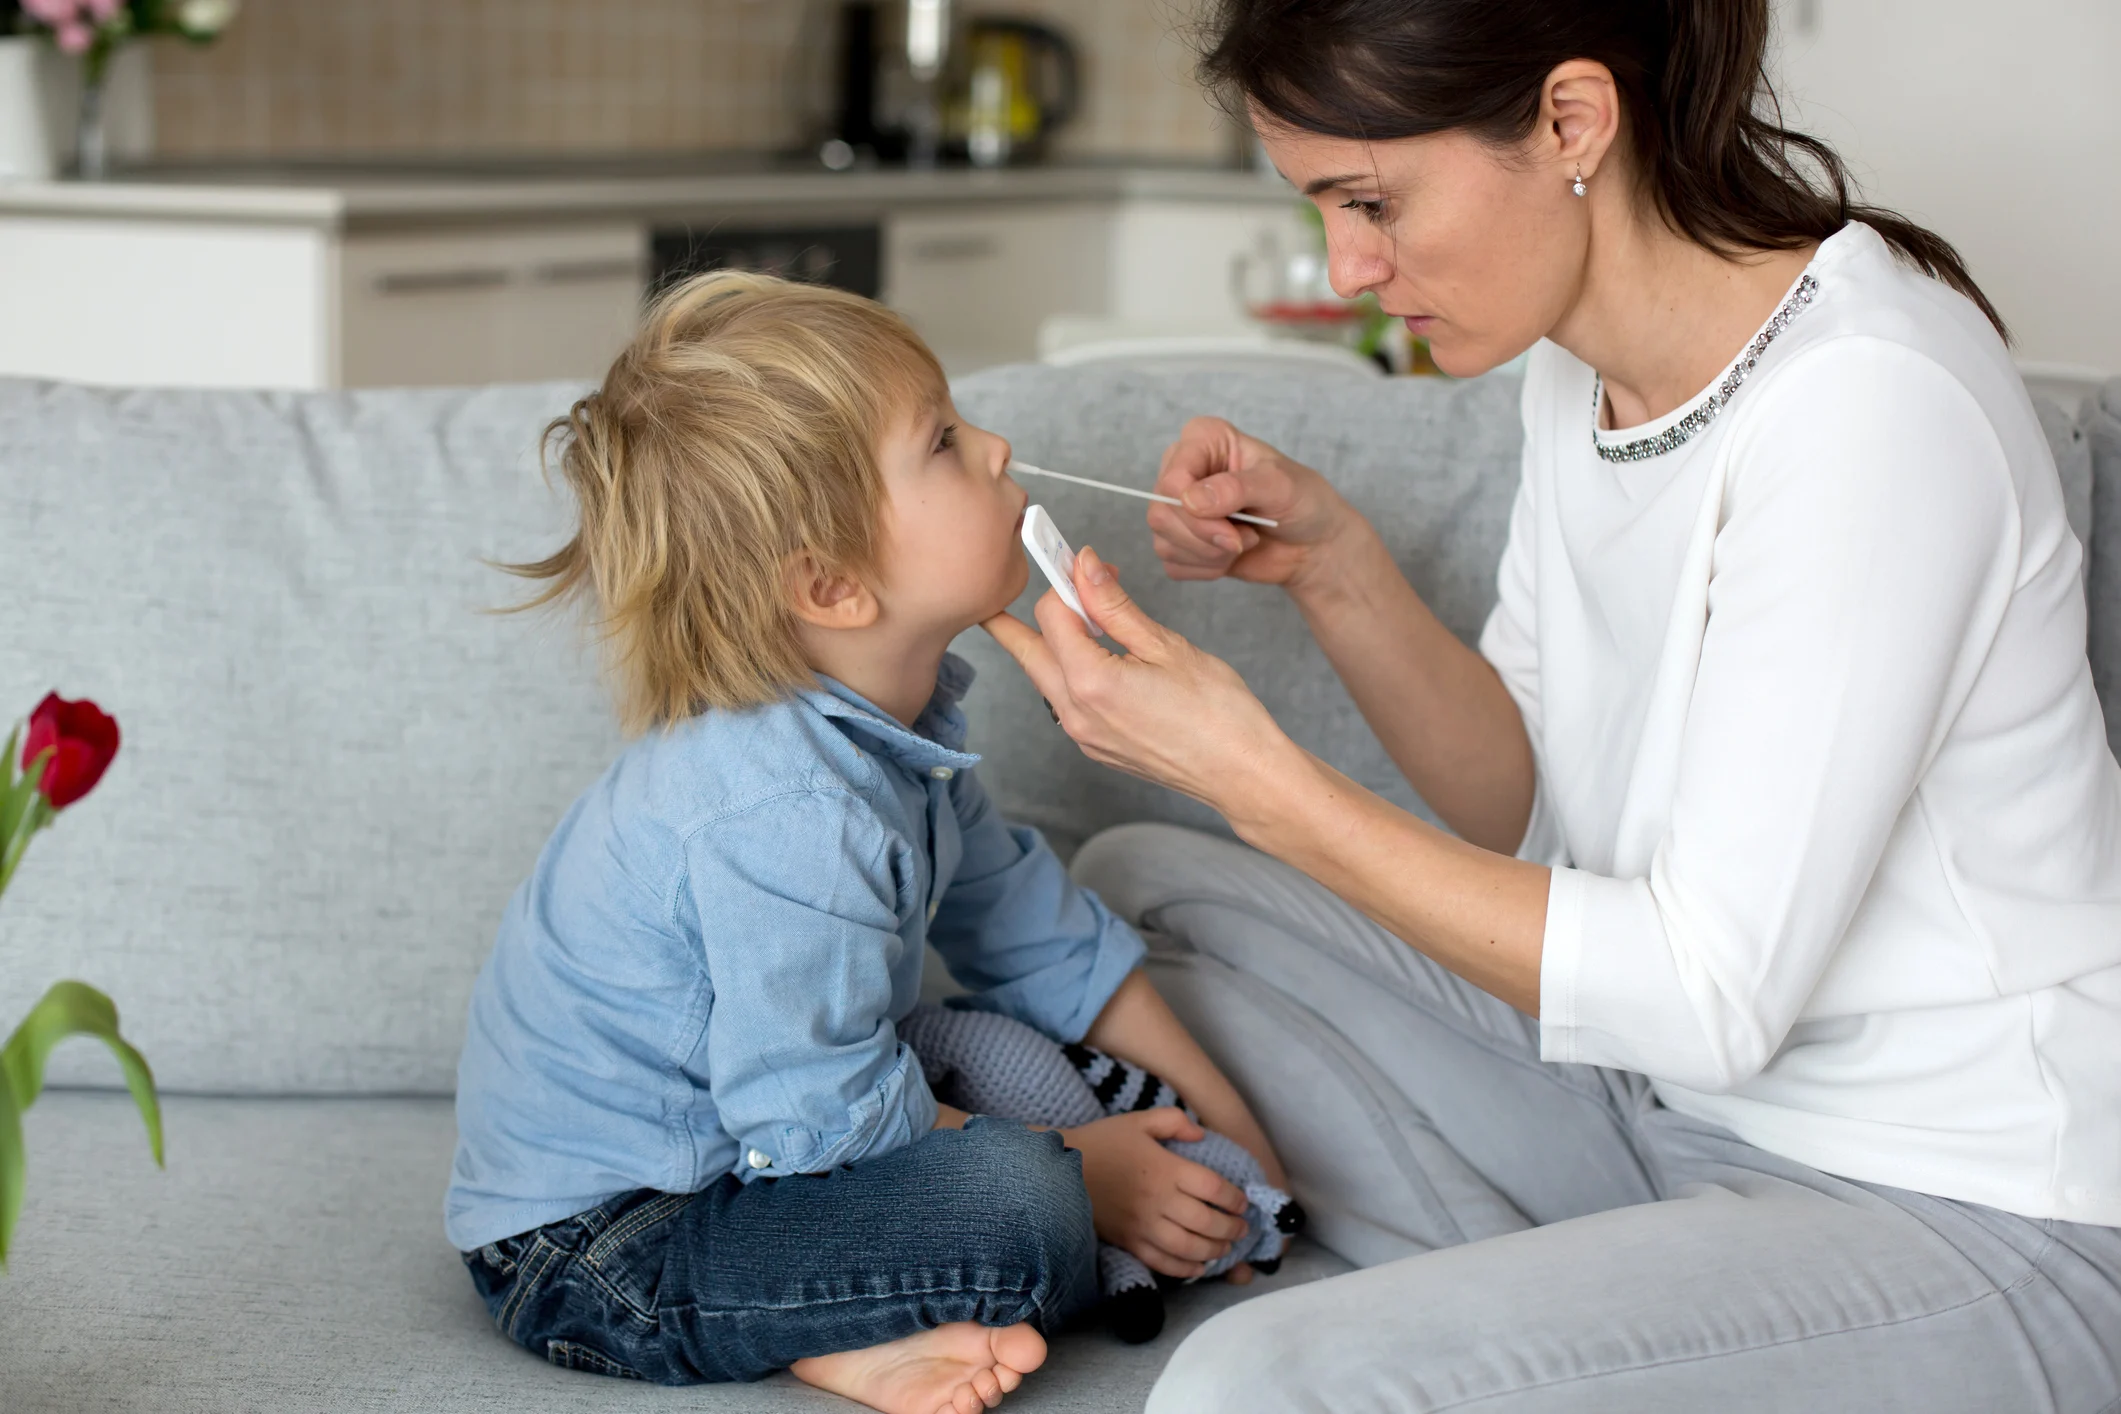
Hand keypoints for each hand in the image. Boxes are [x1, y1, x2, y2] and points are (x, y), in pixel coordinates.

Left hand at [981, 547, 1292, 811]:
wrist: (1240, 773)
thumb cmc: (1218, 712)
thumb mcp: (1165, 645)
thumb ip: (1114, 605)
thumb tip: (1084, 567)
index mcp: (1090, 682)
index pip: (1050, 615)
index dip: (1067, 583)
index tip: (1087, 566)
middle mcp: (1075, 714)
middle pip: (1025, 651)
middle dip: (1024, 614)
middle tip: (1045, 586)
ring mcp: (1082, 736)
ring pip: (1043, 678)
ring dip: (1050, 644)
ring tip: (1082, 618)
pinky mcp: (1095, 747)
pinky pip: (1064, 703)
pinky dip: (1069, 673)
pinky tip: (1098, 658)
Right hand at [1061, 1109, 1251, 1279]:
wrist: (1057, 1172)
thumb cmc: (1101, 1143)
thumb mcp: (1137, 1121)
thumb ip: (1173, 1121)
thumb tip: (1200, 1134)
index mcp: (1165, 1168)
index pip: (1214, 1189)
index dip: (1235, 1198)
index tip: (1243, 1201)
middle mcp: (1158, 1200)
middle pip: (1207, 1222)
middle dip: (1232, 1228)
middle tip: (1242, 1228)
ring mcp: (1143, 1225)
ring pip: (1189, 1247)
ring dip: (1214, 1250)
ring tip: (1226, 1246)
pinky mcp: (1129, 1243)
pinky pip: (1163, 1263)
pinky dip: (1186, 1269)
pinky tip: (1199, 1265)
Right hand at [1149, 416, 1361, 591]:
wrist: (1314, 542)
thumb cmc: (1302, 501)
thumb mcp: (1279, 485)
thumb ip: (1237, 488)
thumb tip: (1193, 501)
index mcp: (1203, 439)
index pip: (1173, 478)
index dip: (1196, 510)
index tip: (1233, 522)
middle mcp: (1184, 469)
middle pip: (1161, 513)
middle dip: (1206, 537)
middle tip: (1244, 538)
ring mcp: (1178, 507)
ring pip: (1164, 542)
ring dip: (1210, 554)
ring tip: (1243, 541)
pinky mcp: (1181, 541)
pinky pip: (1172, 564)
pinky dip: (1205, 569)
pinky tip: (1230, 556)